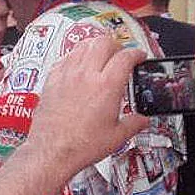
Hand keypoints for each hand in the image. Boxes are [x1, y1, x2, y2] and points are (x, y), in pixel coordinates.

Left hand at [24, 37, 148, 177]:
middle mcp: (86, 75)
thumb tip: (141, 120)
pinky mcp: (52, 80)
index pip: (125, 57)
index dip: (136, 54)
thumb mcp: (117, 137)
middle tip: (120, 54)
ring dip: (95, 46)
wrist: (52, 152)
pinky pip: (65, 58)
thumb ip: (134, 124)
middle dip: (116, 45)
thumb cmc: (81, 145)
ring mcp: (67, 75)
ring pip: (82, 45)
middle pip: (103, 42)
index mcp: (107, 86)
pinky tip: (78, 66)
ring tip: (100, 55)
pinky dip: (75, 57)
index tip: (139, 56)